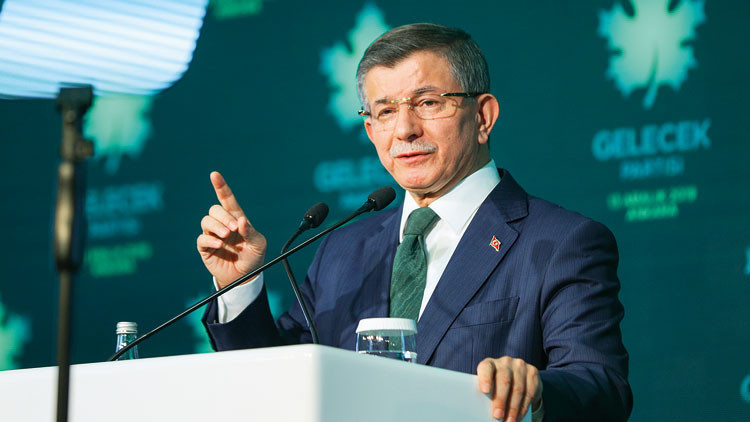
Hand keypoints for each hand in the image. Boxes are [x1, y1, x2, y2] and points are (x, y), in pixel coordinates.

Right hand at [196, 171, 266, 287]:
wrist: (244, 278)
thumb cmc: (253, 258)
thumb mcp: (258, 244)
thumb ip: (250, 232)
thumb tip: (241, 221)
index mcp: (237, 219)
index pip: (228, 200)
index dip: (221, 186)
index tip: (215, 175)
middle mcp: (223, 224)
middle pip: (215, 209)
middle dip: (224, 217)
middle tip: (234, 229)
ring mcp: (213, 235)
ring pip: (207, 221)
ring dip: (217, 226)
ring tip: (226, 236)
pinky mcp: (206, 247)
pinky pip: (202, 238)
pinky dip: (210, 239)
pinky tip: (220, 245)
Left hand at [477, 356, 542, 421]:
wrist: (520, 377)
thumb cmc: (498, 385)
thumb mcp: (491, 386)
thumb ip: (488, 393)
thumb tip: (484, 411)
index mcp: (490, 364)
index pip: (486, 368)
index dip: (485, 379)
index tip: (484, 391)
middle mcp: (505, 362)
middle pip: (504, 381)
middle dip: (501, 400)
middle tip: (498, 416)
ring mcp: (520, 366)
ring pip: (518, 389)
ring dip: (513, 408)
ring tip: (509, 421)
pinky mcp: (532, 372)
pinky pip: (529, 392)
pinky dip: (523, 407)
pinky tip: (519, 416)